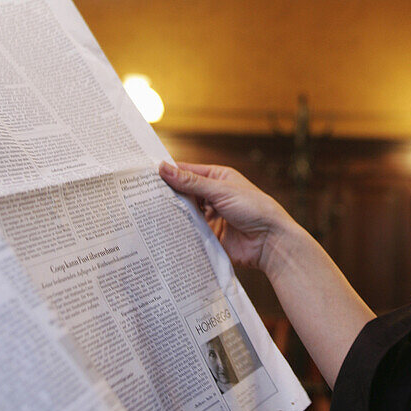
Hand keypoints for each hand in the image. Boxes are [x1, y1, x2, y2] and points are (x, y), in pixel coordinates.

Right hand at [159, 162, 300, 275]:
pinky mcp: (209, 237)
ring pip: (184, 215)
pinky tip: (161, 232)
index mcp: (217, 179)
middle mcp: (212, 197)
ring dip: (171, 215)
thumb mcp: (220, 191)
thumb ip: (190, 182)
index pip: (187, 172)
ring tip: (145, 214)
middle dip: (166, 196)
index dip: (168, 173)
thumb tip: (163, 168)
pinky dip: (178, 233)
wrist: (270, 242)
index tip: (145, 175)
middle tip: (139, 196)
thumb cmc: (254, 208)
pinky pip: (189, 233)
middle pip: (183, 195)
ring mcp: (210, 218)